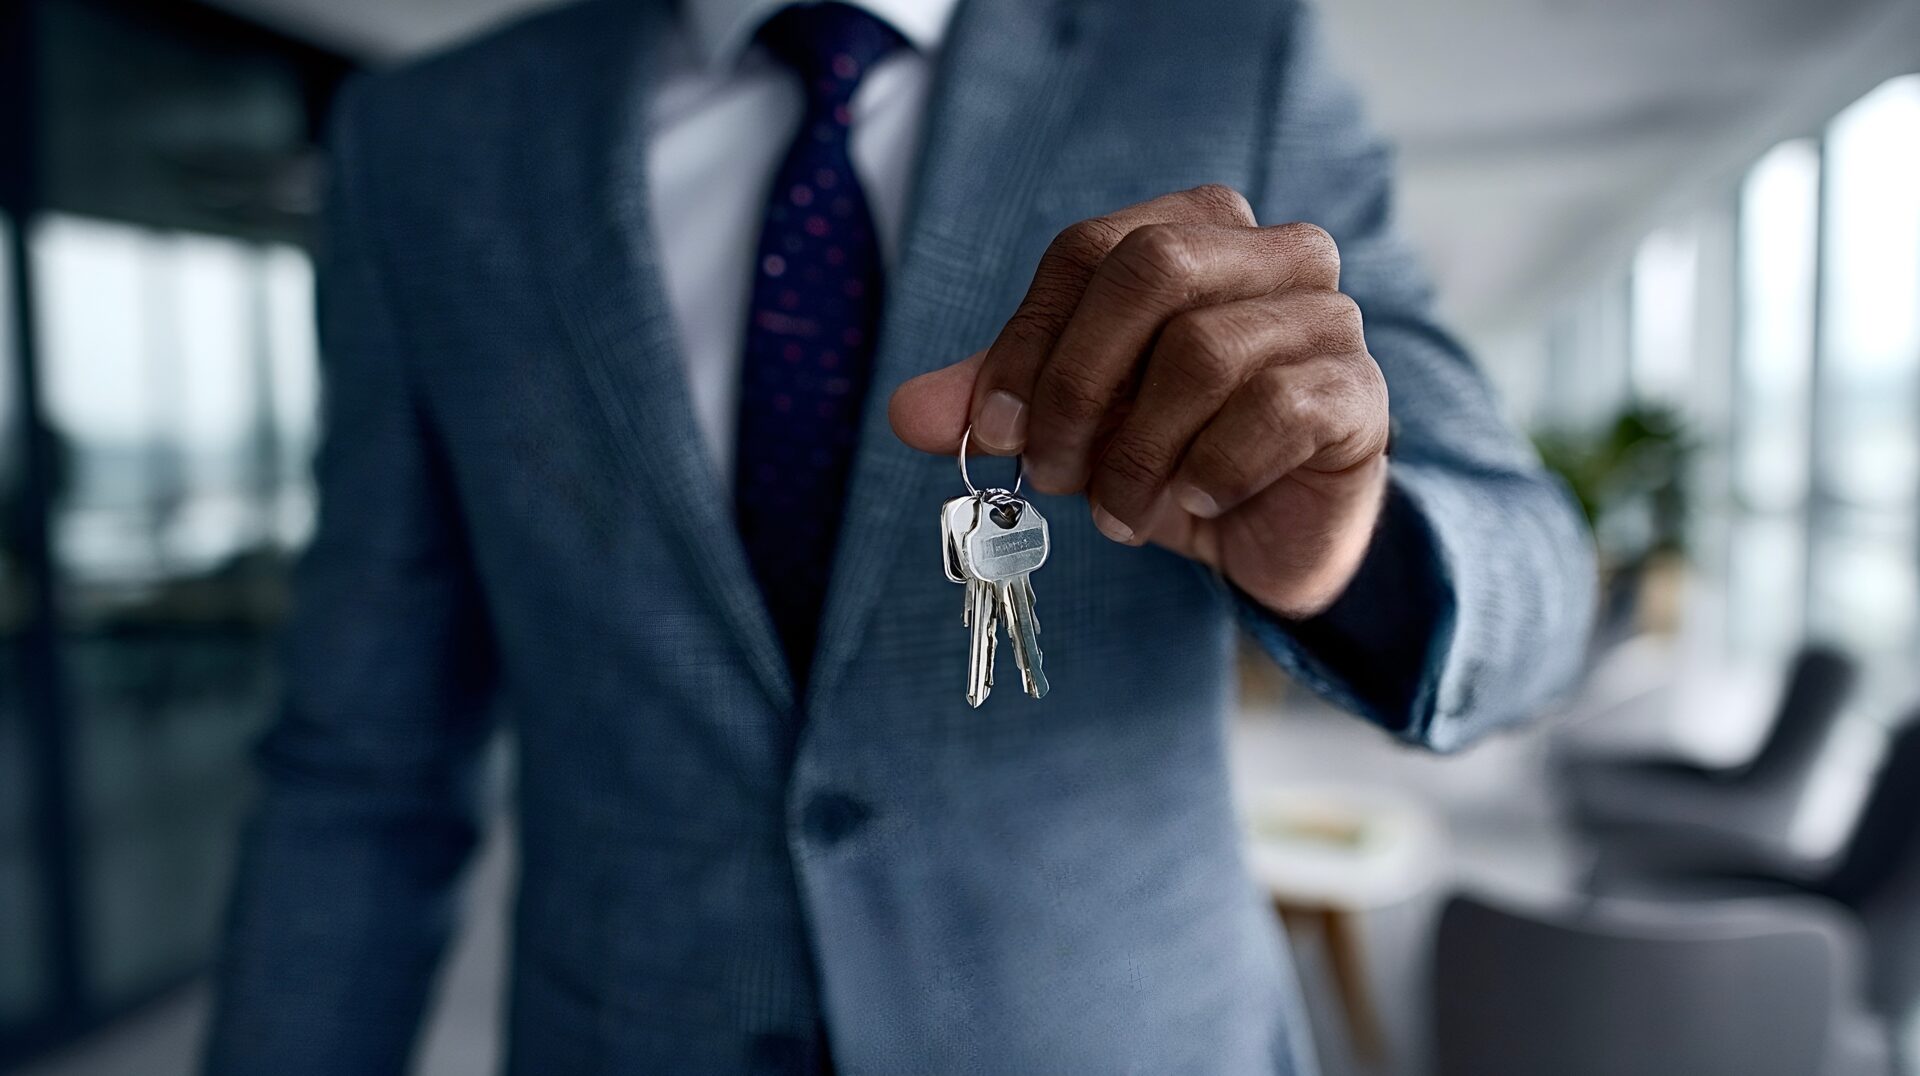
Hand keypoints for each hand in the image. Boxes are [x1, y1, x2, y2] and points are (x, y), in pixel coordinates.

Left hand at [889, 185, 1389, 617]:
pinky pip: (1272, 411)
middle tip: (1053, 472)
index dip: (1027, 340)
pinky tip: (1193, 503)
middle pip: (1150, 269)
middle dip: (1078, 383)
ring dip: (1138, 451)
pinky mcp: (1357, 394)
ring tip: (1120, 509)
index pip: (1088, 249)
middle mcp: (1274, 252)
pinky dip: (1208, 471)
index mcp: (1195, 229)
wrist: (1269, 535)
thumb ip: (995, 403)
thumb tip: (908, 413)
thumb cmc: (1170, 453)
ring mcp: (1327, 319)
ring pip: (1204, 351)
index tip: (990, 430)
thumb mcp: (1072, 424)